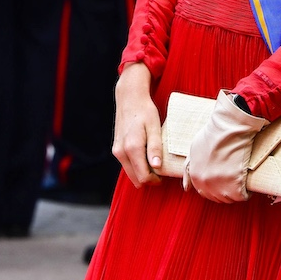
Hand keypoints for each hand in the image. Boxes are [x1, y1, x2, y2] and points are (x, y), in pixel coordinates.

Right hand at [112, 64, 162, 187]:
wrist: (129, 99)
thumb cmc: (145, 111)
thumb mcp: (154, 128)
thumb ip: (155, 148)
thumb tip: (156, 166)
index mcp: (132, 148)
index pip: (143, 176)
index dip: (155, 181)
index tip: (164, 175)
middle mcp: (121, 152)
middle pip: (136, 179)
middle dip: (149, 179)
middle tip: (161, 172)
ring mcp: (117, 151)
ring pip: (130, 173)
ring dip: (142, 173)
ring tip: (155, 163)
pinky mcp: (116, 149)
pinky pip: (127, 165)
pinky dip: (136, 166)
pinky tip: (146, 157)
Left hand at [183, 90, 267, 203]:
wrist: (229, 127)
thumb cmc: (213, 135)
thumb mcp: (193, 150)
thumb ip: (188, 170)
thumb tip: (186, 188)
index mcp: (195, 176)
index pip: (204, 192)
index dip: (215, 188)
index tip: (223, 182)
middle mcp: (206, 183)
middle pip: (218, 197)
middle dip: (226, 191)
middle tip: (234, 180)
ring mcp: (221, 185)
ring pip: (230, 198)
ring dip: (236, 192)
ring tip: (240, 180)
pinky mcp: (235, 184)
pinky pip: (242, 196)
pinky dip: (246, 192)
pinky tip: (247, 183)